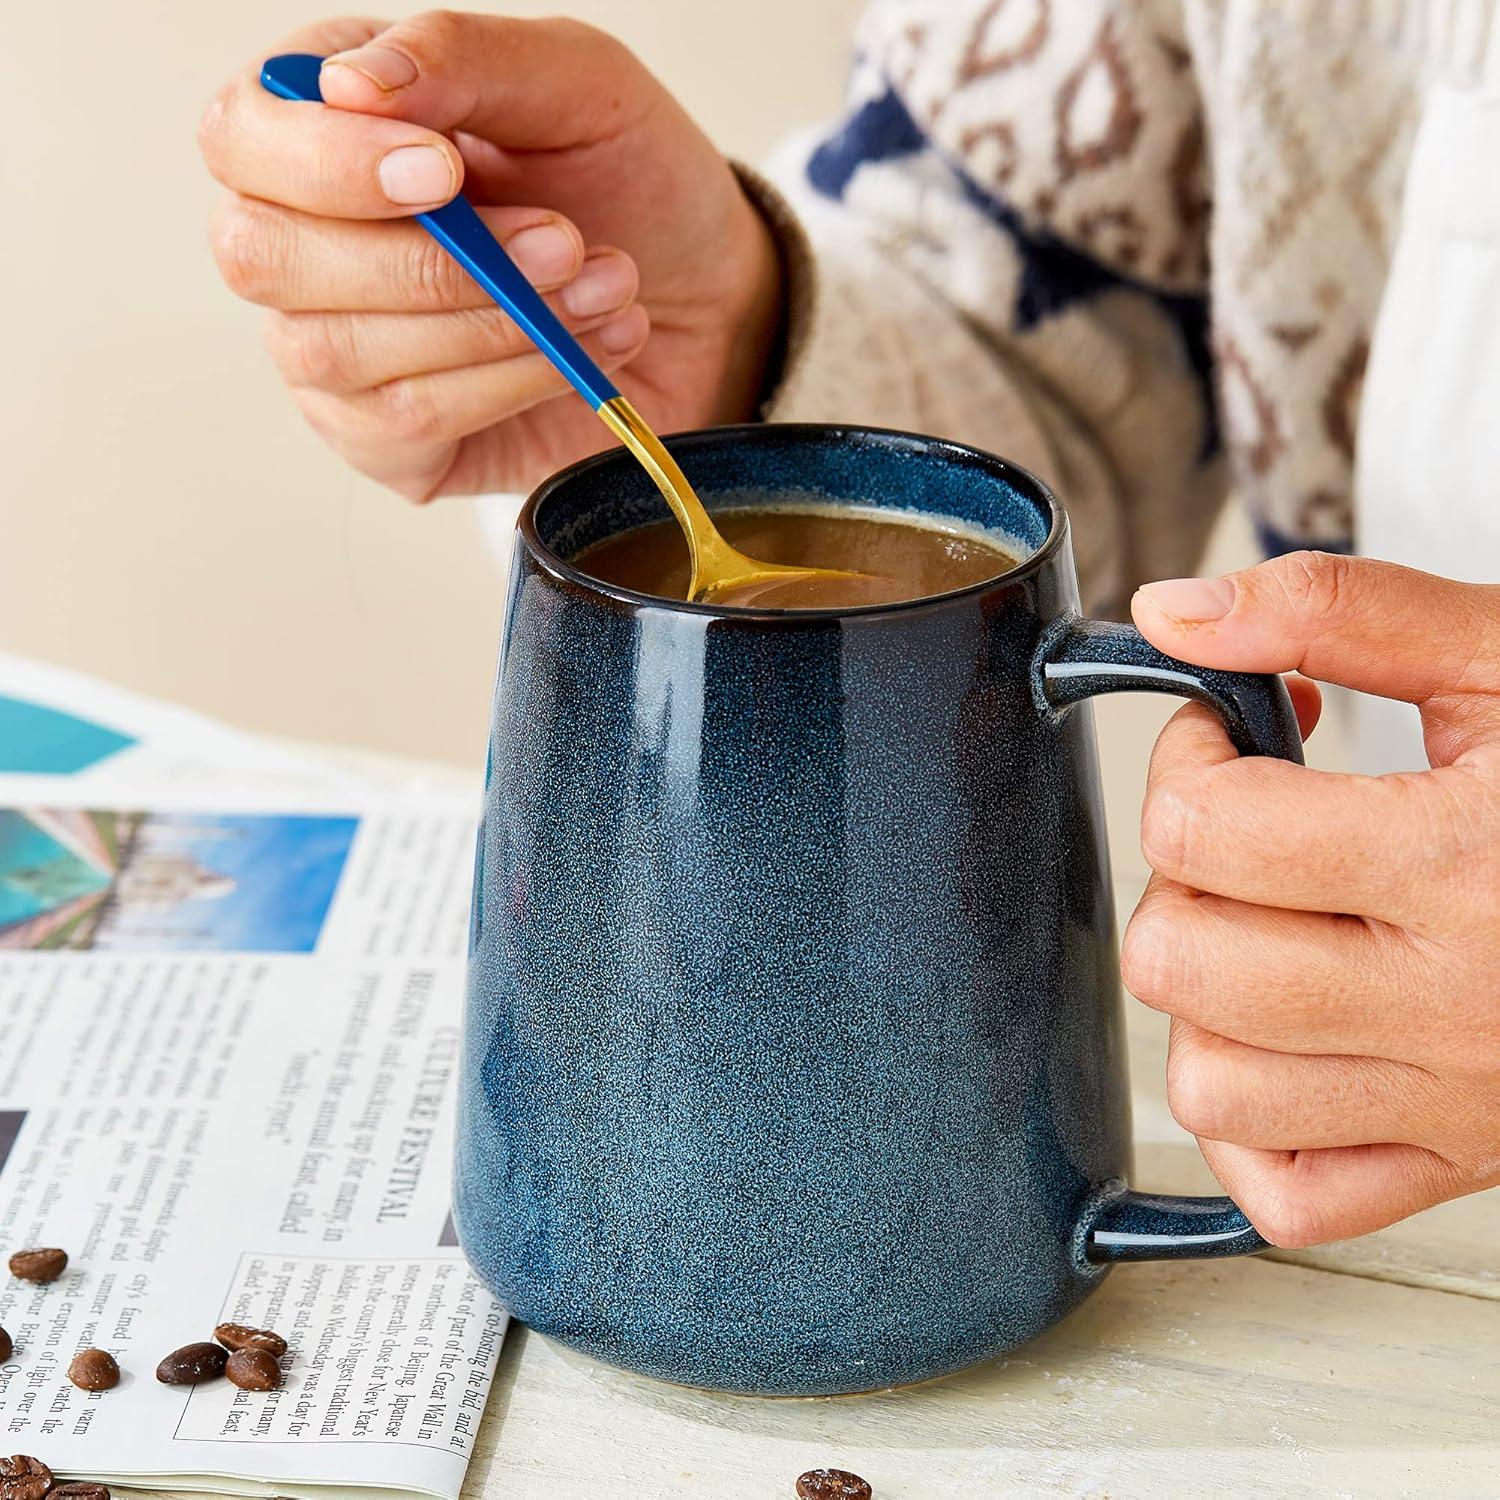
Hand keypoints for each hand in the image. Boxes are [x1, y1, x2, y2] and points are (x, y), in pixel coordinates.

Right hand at [199, 13, 782, 501]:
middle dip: (430, 262)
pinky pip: (408, 423)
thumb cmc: (628, 182)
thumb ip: (462, 59)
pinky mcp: (385, 441)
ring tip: (605, 290)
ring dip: (495, 324)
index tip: (446, 172)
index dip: (330, 161)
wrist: (705, 299)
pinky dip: (511, 384)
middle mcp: (304, 242)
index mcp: (324, 127)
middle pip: (265, 257)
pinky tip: (585, 353)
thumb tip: (346, 80)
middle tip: (562, 242)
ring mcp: (333, 352)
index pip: (243, 137)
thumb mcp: (575, 83)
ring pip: (343, 350)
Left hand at [1122, 552, 1499, 1246]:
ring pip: (1212, 1085)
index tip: (1227, 739)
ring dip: (1206, 997)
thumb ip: (1339, 611)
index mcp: (1464, 864)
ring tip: (1273, 927)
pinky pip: (1288, 1193)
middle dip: (1185, 875)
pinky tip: (1291, 1039)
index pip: (1205, 830)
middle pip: (1183, 962)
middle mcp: (1455, 1003)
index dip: (1186, 760)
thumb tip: (1176, 616)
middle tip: (1245, 832)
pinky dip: (1254, 1122)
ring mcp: (1455, 1103)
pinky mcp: (1462, 1162)